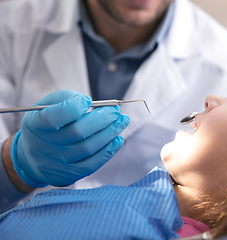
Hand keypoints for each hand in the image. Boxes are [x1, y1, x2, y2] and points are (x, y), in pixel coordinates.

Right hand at [10, 90, 128, 186]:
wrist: (32, 156)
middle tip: (116, 111)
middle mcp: (43, 146)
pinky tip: (117, 140)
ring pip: (88, 148)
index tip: (88, 100)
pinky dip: (108, 151)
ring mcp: (55, 163)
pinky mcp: (67, 175)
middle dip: (102, 119)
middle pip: (77, 132)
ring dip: (110, 133)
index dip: (74, 107)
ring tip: (122, 121)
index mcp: (35, 124)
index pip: (54, 117)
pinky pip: (92, 164)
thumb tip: (90, 103)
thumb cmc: (45, 124)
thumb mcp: (47, 106)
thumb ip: (66, 99)